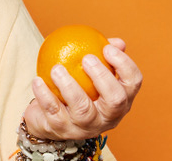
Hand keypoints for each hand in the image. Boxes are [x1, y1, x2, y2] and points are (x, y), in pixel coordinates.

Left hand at [22, 37, 142, 140]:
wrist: (49, 119)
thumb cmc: (77, 90)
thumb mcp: (91, 75)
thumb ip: (103, 57)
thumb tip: (116, 41)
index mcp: (121, 100)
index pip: (133, 83)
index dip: (125, 65)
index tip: (107, 48)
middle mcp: (108, 117)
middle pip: (115, 100)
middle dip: (102, 77)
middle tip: (87, 58)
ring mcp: (86, 127)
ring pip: (82, 109)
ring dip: (69, 86)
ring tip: (56, 68)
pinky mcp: (62, 130)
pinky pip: (54, 112)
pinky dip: (45, 95)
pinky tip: (38, 80)